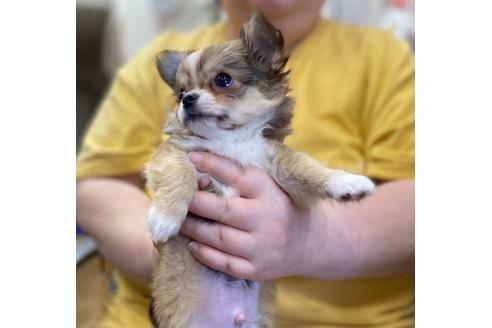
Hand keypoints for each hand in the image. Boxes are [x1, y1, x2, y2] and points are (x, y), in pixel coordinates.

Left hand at [180, 151, 320, 280]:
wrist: (311, 241)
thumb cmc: (283, 204)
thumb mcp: (273, 183)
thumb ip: (246, 173)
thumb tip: (208, 156)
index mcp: (270, 192)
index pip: (237, 175)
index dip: (213, 165)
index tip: (191, 156)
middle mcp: (266, 219)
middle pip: (222, 210)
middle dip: (195, 202)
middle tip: (177, 196)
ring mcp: (261, 247)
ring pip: (218, 237)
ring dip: (193, 228)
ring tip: (179, 219)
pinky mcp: (257, 269)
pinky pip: (224, 263)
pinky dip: (204, 253)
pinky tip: (192, 243)